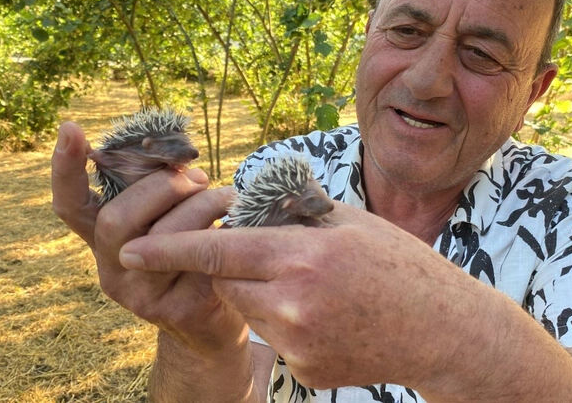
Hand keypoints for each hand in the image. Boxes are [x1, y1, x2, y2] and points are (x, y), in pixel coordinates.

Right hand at [51, 121, 247, 354]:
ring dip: (201, 205)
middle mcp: (111, 268)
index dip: (65, 168)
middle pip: (116, 217)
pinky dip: (222, 234)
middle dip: (162, 186)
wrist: (211, 320)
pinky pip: (199, 260)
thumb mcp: (166, 217)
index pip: (70, 205)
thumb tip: (173, 156)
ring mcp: (140, 295)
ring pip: (164, 238)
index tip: (70, 128)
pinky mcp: (176, 310)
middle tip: (198, 178)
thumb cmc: (189, 250)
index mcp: (102, 239)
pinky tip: (236, 229)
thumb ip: (157, 191)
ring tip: (225, 197)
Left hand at [118, 201, 482, 389]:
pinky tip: (327, 317)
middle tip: (272, 259)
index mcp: (301, 256)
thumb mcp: (348, 220)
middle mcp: (293, 303)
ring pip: (249, 312)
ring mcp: (300, 343)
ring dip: (261, 296)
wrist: (443, 329)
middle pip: (226, 285)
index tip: (128, 252)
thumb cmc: (399, 263)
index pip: (218, 251)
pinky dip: (287, 324)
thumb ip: (291, 211)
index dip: (169, 250)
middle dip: (234, 270)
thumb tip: (247, 201)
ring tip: (312, 288)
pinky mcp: (306, 370)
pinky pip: (275, 339)